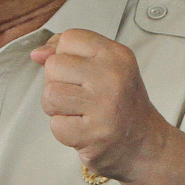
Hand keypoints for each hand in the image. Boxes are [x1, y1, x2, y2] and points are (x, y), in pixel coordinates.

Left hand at [31, 29, 171, 182]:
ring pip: (49, 95)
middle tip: (82, 98)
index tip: (82, 73)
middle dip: (58, 84)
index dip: (66, 56)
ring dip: (58, 109)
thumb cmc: (121, 104)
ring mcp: (105, 106)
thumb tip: (37, 54)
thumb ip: (70, 54)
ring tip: (80, 113)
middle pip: (53, 66)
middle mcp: (113, 77)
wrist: (146, 145)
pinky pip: (56, 125)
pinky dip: (65, 131)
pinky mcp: (95, 134)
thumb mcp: (105, 68)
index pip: (69, 38)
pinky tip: (85, 130)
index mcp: (116, 55)